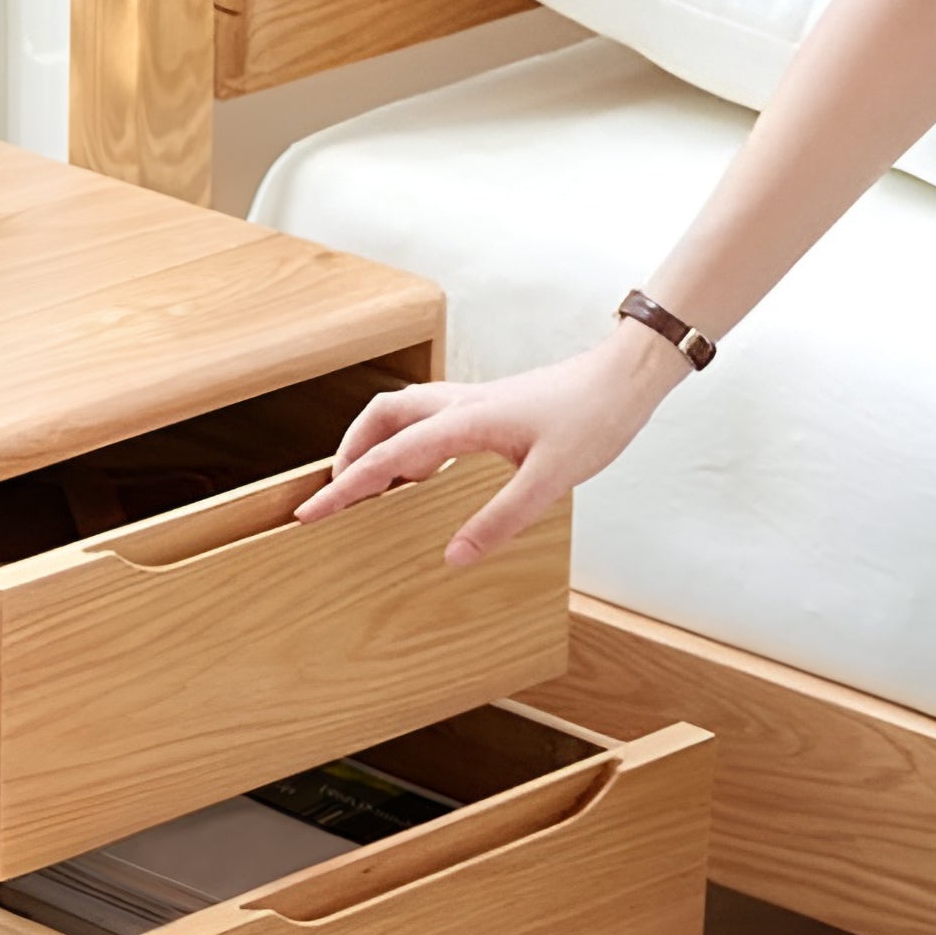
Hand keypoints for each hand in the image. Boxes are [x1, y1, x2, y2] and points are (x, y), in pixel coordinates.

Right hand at [293, 319, 691, 564]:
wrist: (626, 377)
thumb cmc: (594, 418)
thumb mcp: (550, 479)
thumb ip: (499, 520)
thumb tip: (452, 557)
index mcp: (464, 422)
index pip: (386, 459)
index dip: (344, 490)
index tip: (309, 513)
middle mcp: (458, 404)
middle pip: (378, 418)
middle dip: (348, 454)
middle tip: (335, 495)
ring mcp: (471, 400)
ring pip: (399, 411)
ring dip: (375, 443)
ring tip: (371, 484)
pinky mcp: (486, 405)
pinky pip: (426, 418)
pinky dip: (406, 441)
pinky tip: (422, 470)